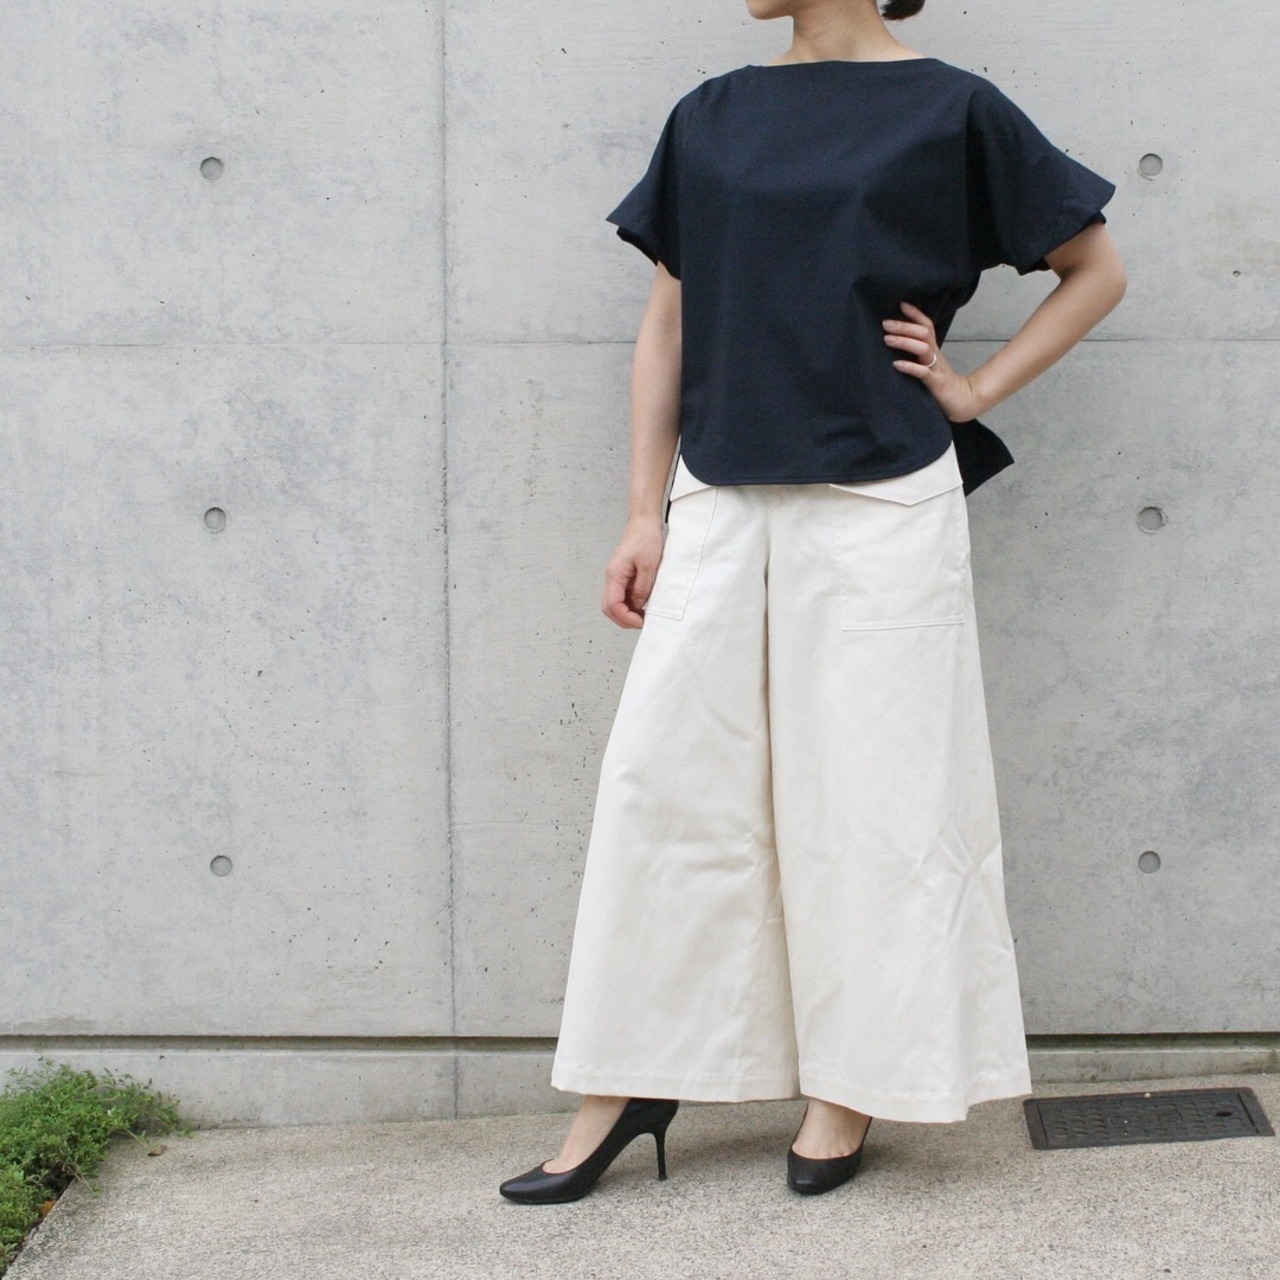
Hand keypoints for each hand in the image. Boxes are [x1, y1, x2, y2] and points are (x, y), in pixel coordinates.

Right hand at [602, 516, 664, 628]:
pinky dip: (630, 605)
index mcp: (614, 575)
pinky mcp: (622, 576)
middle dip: (624, 620)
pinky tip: (643, 605)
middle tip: (642, 623)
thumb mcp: (649, 565)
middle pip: (609, 608)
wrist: (643, 522)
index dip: (626, 618)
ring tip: (644, 616)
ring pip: (614, 604)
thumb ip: (642, 587)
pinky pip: (621, 596)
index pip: (613, 605)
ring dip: (627, 613)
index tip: (642, 622)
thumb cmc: (645, 538)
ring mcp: (616, 577)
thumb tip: (638, 605)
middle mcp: (611, 578)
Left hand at [883, 301, 986, 421]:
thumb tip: (897, 342)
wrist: (962, 401)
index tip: (900, 303)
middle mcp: (936, 355)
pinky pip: (923, 373)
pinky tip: (896, 364)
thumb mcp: (929, 365)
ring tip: (887, 339)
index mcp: (934, 350)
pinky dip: (909, 367)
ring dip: (904, 342)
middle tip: (885, 323)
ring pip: (923, 349)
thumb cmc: (941, 383)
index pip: (927, 326)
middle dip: (904, 326)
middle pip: (923, 334)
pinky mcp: (936, 383)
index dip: (915, 314)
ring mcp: (937, 369)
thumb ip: (917, 354)